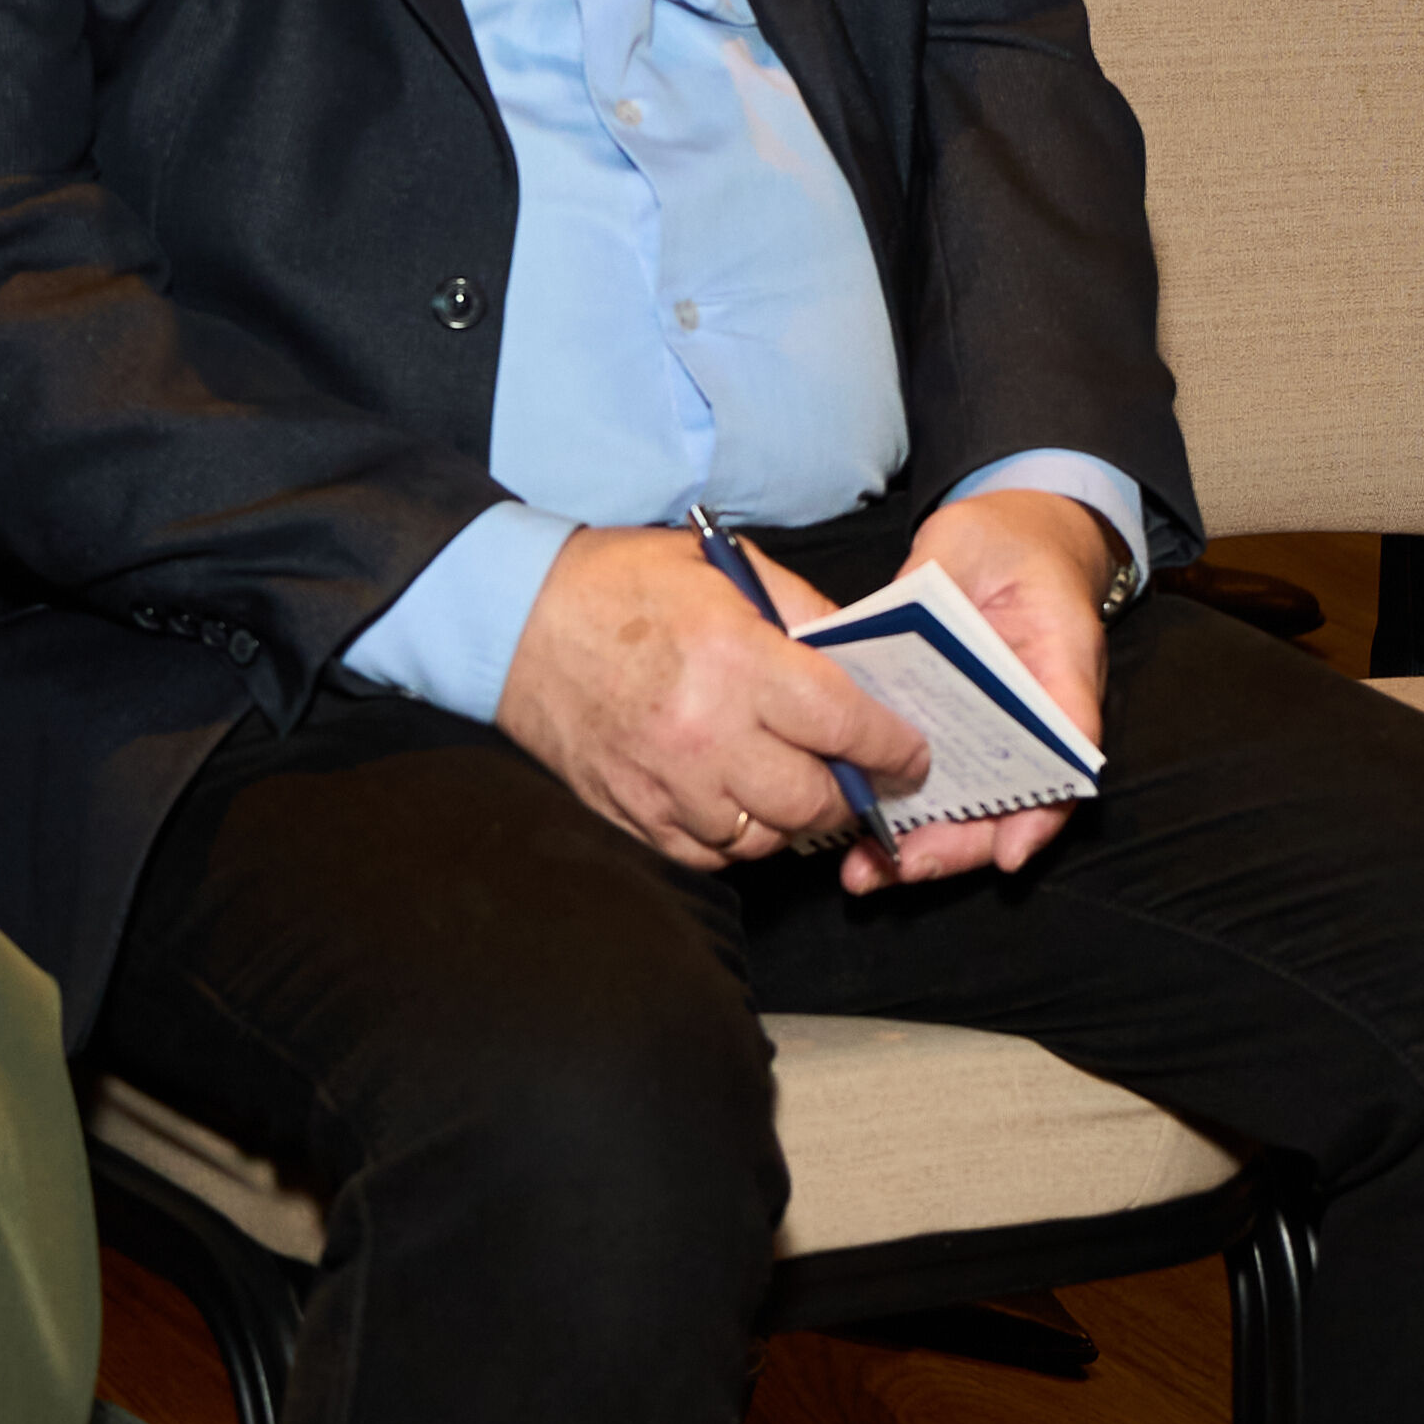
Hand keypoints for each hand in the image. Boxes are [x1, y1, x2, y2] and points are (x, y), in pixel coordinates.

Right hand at [497, 524, 927, 872]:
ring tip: (788, 785)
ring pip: (763, 839)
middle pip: (812, 800)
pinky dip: (732, 839)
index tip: (909, 756)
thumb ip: (800, 612)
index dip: (894, 748)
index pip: (847, 727)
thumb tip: (857, 661)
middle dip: (846, 791)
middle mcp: (706, 732)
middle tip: (851, 774)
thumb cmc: (619, 584)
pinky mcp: (630, 812)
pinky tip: (734, 803)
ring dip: (787, 818)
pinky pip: (707, 855)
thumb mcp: (723, 568)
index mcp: (739, 661)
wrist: (514, 618)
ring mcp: (665, 781)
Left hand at [835, 487, 1113, 895]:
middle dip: (962, 845)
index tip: (1010, 852)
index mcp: (1061, 665)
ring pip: (976, 806)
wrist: (1024, 536)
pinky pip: (941, 783)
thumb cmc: (1007, 539)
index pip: (1068, 745)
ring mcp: (1000, 728)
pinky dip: (906, 814)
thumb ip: (934, 579)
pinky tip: (855, 837)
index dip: (1041, 808)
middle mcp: (1039, 712)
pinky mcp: (961, 731)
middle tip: (902, 868)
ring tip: (866, 871)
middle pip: (1016, 800)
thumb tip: (879, 619)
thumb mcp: (971, 541)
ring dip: (927, 845)